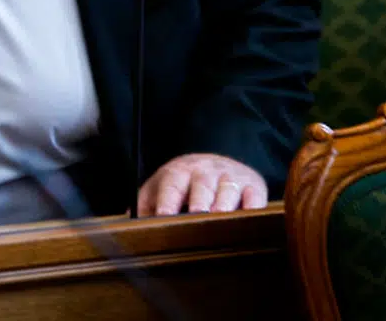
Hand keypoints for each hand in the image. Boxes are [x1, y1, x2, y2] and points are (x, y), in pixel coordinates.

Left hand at [137, 153, 267, 216]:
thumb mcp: (161, 186)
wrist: (217, 160)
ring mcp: (231, 176)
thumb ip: (145, 205)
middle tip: (197, 216)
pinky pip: (256, 196)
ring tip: (220, 220)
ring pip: (228, 189)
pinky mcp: (254, 185)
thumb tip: (129, 226)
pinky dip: (254, 208)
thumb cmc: (184, 182)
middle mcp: (205, 171)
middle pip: (202, 185)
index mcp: (179, 171)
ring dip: (225, 205)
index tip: (163, 216)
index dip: (168, 201)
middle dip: (199, 200)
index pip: (171, 184)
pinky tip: (250, 219)